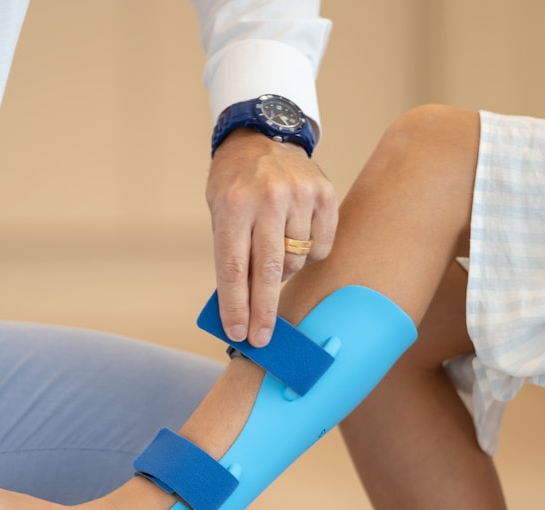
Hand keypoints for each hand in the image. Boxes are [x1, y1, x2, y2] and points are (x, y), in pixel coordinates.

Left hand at [207, 128, 337, 346]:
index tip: (238, 332)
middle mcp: (267, 198)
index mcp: (234, 205)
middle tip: (262, 339)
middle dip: (263, 311)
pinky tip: (296, 243)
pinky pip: (320, 246)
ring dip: (284, 273)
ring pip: (296, 260)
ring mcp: (299, 195)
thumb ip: (230, 253)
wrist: (263, 136)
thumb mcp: (219, 211)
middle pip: (267, 271)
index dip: (236, 305)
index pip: (233, 267)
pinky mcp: (325, 194)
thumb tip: (240, 307)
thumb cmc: (235, 184)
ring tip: (274, 258)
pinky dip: (309, 255)